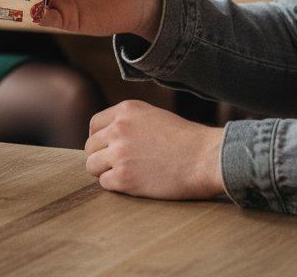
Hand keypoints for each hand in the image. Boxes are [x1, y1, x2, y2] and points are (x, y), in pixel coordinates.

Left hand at [86, 100, 225, 199]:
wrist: (205, 158)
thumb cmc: (186, 139)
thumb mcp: (153, 116)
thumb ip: (129, 122)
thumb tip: (108, 135)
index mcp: (125, 110)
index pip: (94, 125)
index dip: (99, 139)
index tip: (108, 148)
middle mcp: (118, 128)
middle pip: (90, 146)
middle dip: (101, 156)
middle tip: (117, 165)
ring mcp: (119, 153)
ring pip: (92, 165)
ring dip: (104, 171)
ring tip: (124, 174)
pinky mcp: (124, 177)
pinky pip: (104, 183)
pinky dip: (115, 185)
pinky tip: (132, 183)